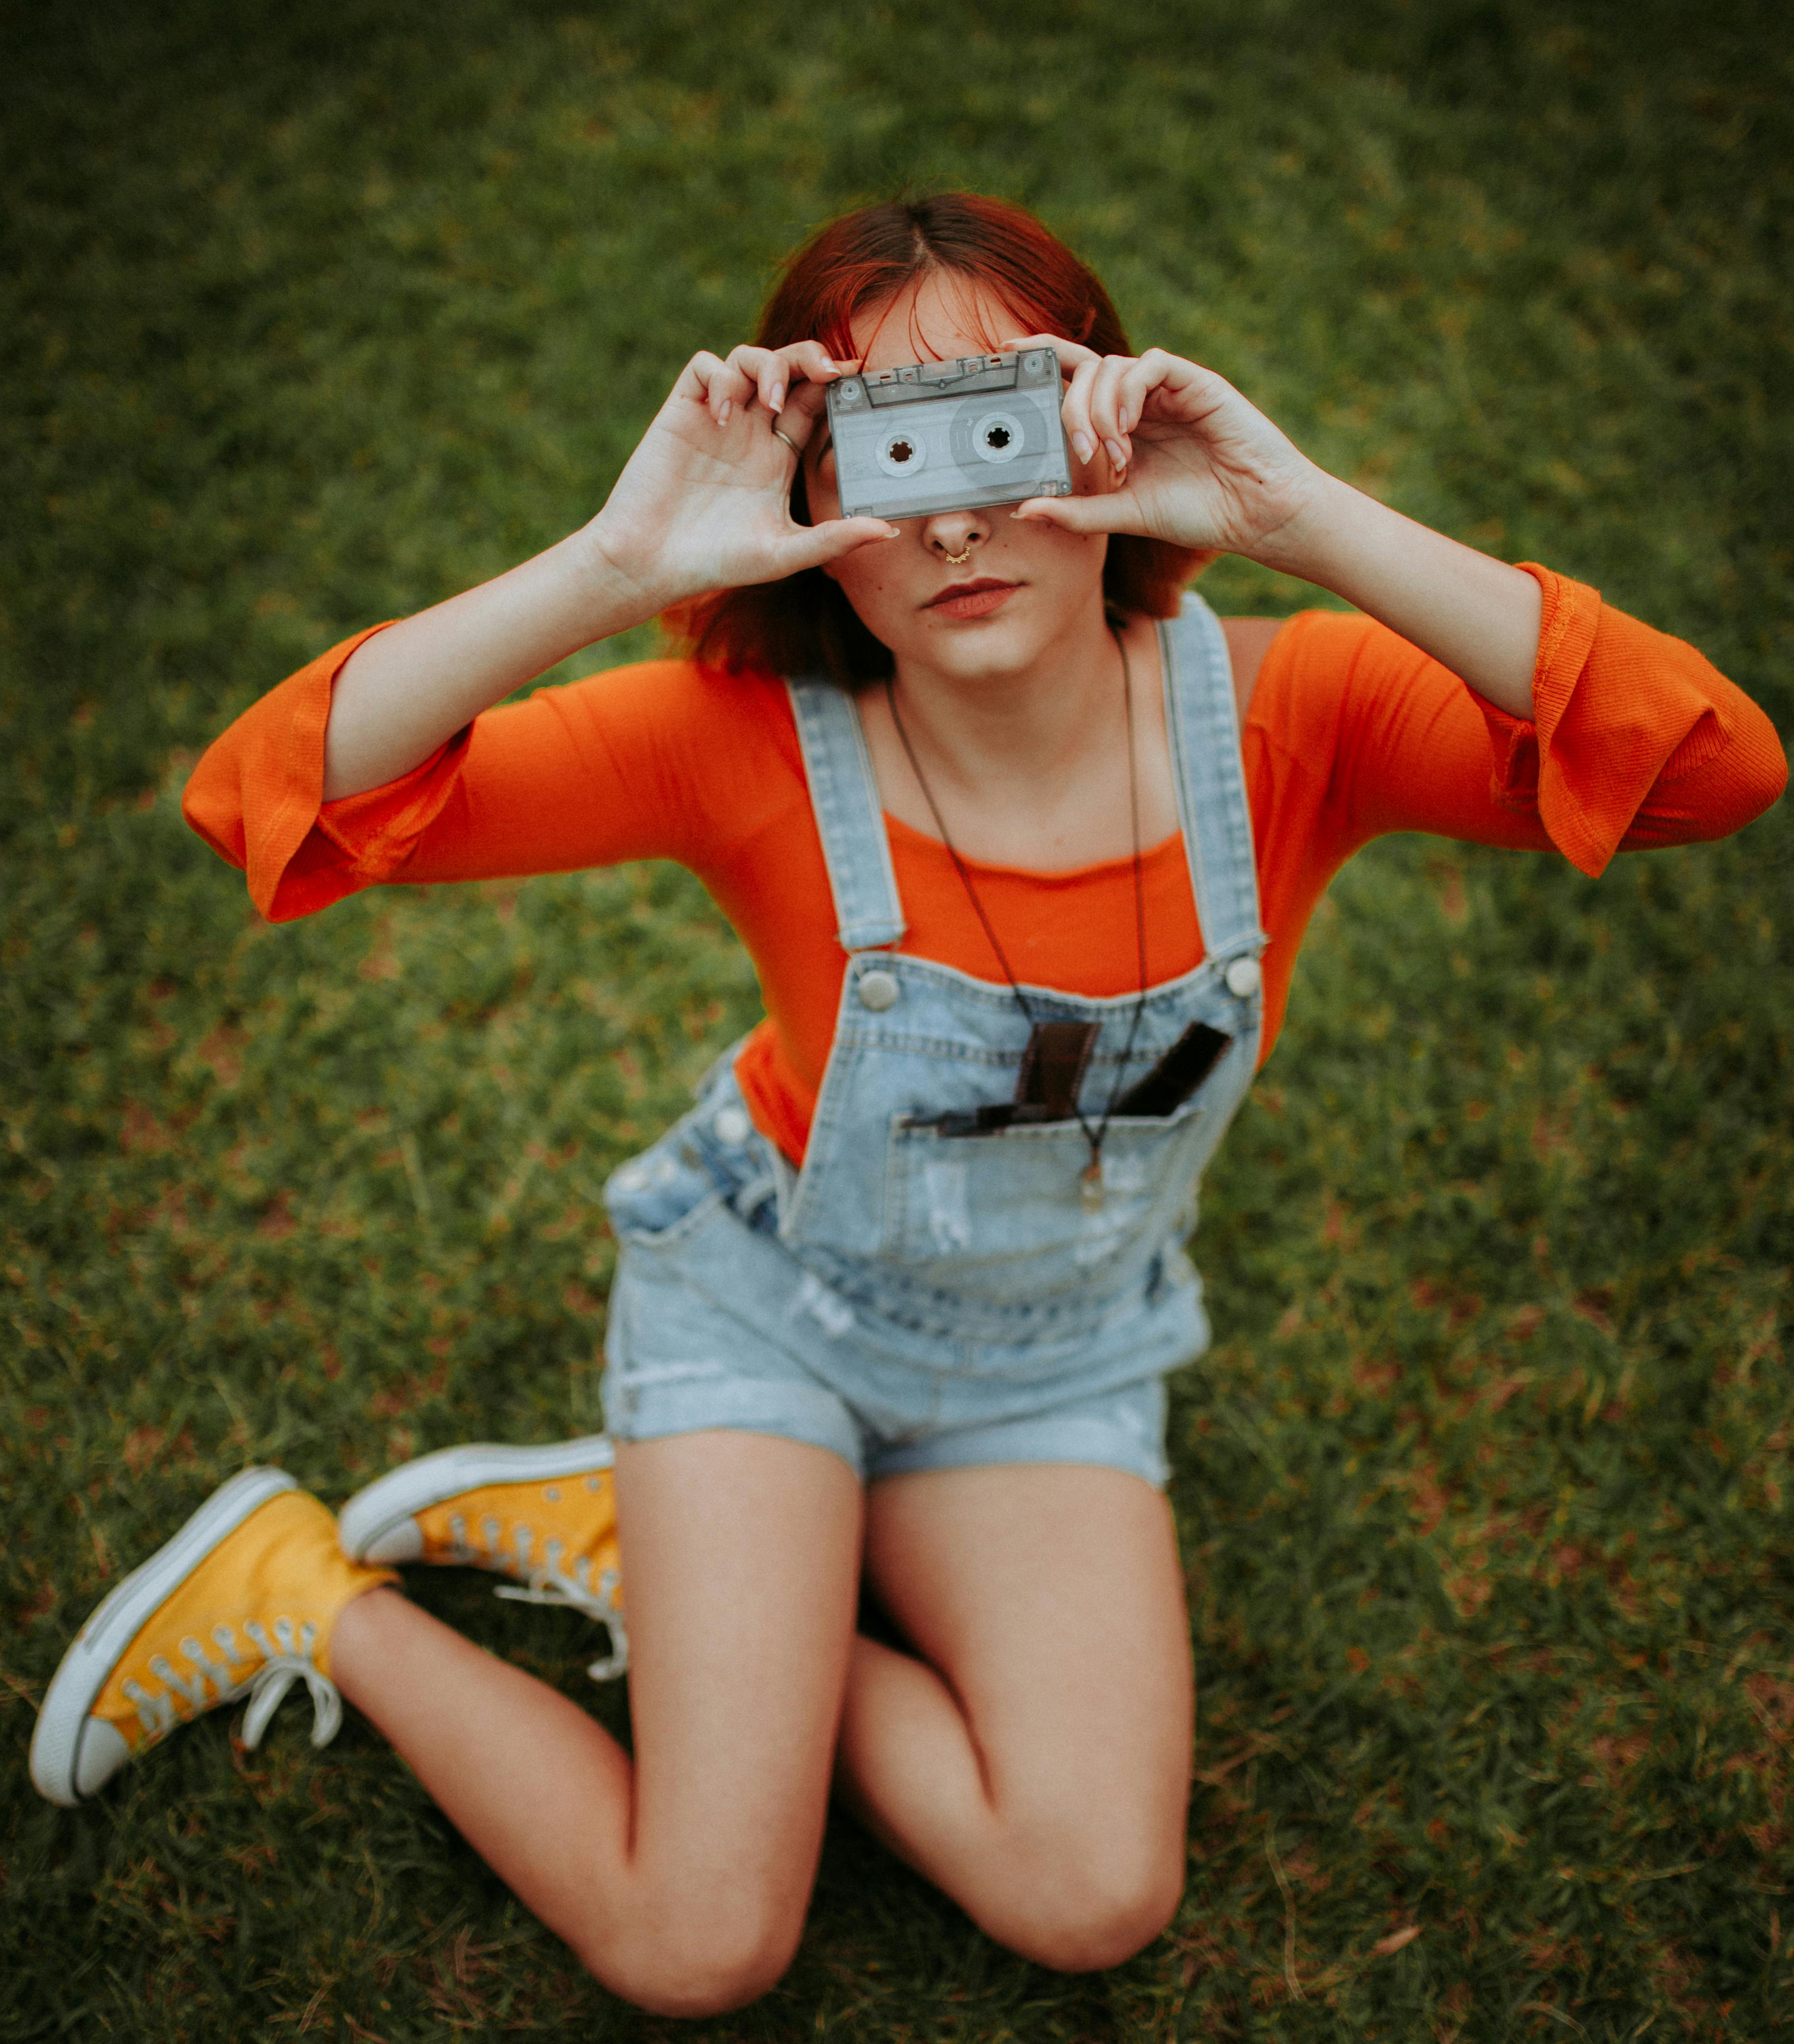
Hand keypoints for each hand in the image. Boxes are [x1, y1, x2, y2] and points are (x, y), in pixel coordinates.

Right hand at [585, 340, 896, 609]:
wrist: (652, 562)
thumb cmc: (715, 562)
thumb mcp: (784, 552)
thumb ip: (834, 538)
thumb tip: (888, 531)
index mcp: (779, 456)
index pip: (813, 403)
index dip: (834, 386)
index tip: (855, 382)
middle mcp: (751, 431)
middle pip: (787, 369)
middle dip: (809, 357)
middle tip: (827, 369)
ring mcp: (718, 417)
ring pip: (749, 359)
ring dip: (768, 367)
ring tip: (770, 403)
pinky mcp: (683, 411)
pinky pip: (706, 368)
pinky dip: (722, 378)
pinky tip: (724, 415)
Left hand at [1001, 335, 1325, 566]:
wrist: (1256, 513)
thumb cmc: (1197, 513)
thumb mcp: (1124, 514)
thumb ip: (1076, 511)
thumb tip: (1025, 508)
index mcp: (1122, 423)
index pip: (1074, 379)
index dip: (1042, 358)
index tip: (1006, 355)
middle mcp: (1140, 399)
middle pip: (1085, 371)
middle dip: (1070, 410)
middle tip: (1082, 455)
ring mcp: (1167, 388)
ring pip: (1112, 366)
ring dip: (1099, 410)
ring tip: (1114, 454)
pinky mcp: (1194, 381)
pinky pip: (1148, 364)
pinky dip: (1128, 393)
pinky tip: (1129, 428)